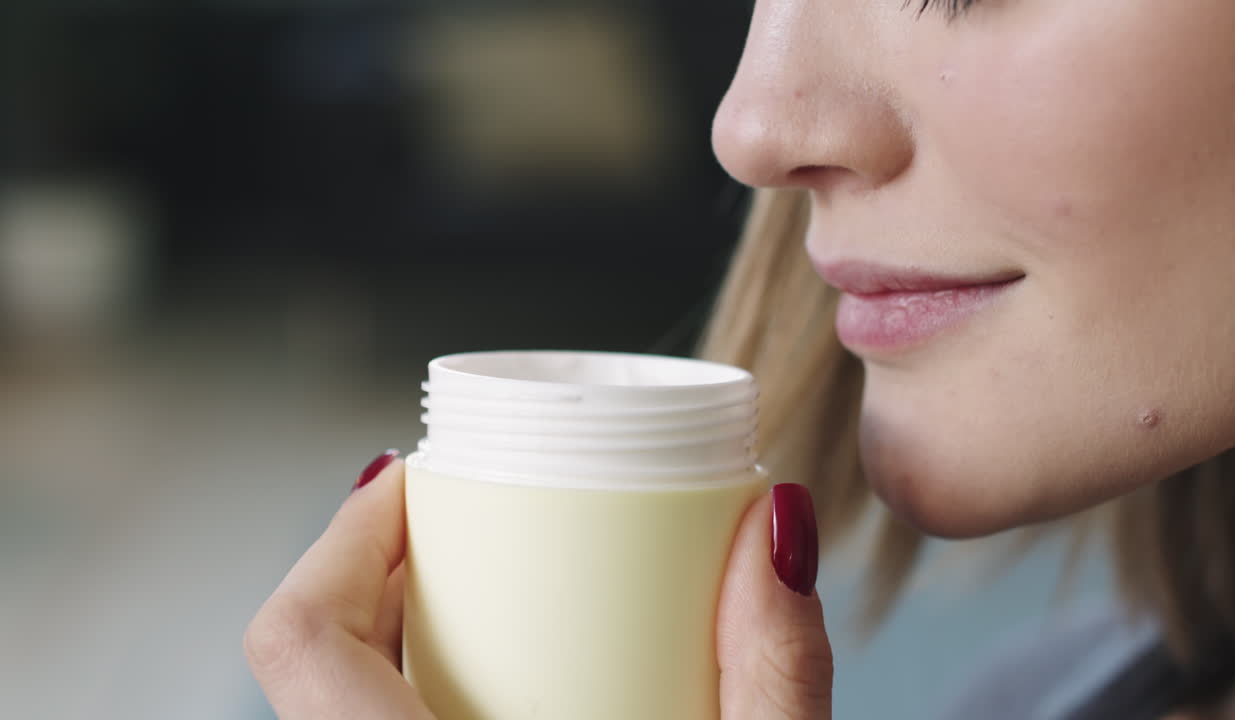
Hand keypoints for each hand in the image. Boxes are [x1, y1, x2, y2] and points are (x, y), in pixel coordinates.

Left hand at [244, 453, 833, 718]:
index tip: (412, 480)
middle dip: (389, 566)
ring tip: (492, 582)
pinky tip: (498, 669)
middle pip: (316, 655)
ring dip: (407, 624)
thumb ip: (775, 677)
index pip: (297, 641)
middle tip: (474, 519)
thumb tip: (773, 524)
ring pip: (345, 699)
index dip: (341, 538)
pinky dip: (421, 680)